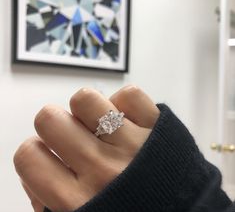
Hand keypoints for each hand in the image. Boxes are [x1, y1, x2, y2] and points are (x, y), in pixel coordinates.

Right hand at [14, 85, 159, 211]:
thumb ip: (47, 198)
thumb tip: (39, 161)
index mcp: (76, 201)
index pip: (29, 155)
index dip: (36, 150)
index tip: (51, 153)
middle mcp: (101, 169)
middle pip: (49, 118)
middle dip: (57, 124)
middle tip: (75, 135)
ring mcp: (131, 144)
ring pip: (85, 98)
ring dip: (87, 109)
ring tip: (101, 124)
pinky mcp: (158, 127)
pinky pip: (129, 94)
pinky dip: (125, 103)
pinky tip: (128, 120)